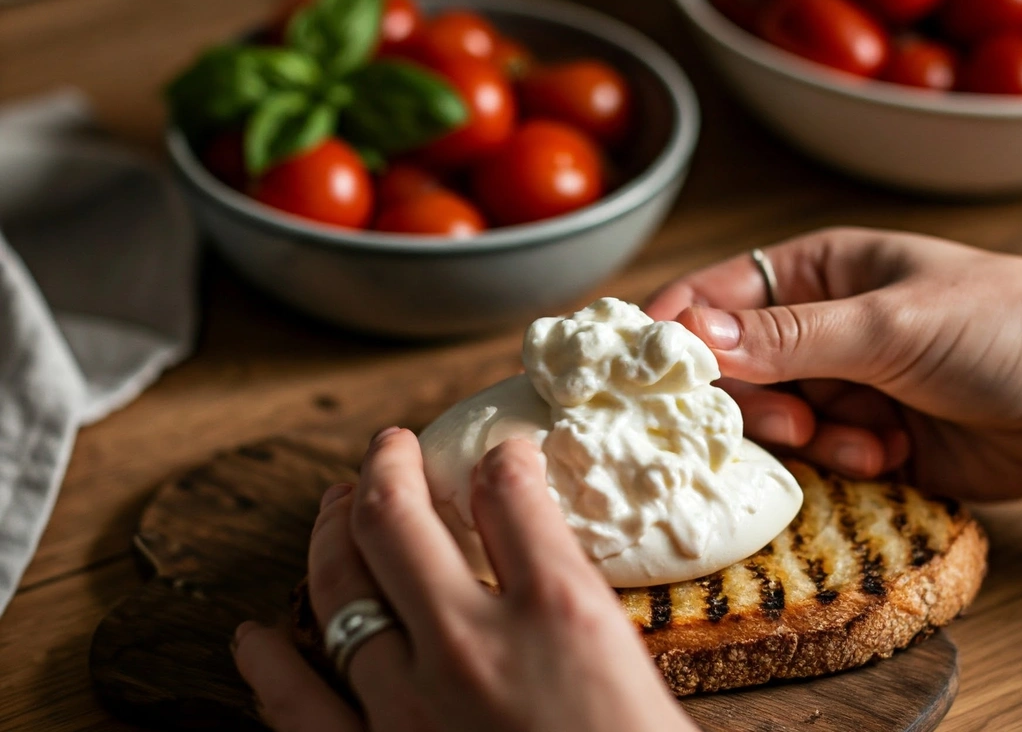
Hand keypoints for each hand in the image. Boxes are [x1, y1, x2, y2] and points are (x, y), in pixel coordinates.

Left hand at [233, 428, 697, 731]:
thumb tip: (554, 571)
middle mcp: (470, 642)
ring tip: (336, 504)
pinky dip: (267, 663)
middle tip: (389, 448)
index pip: (510, 489)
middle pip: (398, 518)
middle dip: (386, 466)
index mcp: (558, 611)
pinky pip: (296, 705)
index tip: (498, 453)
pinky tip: (253, 635)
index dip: (499, 456)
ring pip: (339, 587)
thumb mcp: (636, 672)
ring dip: (330, 533)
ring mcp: (409, 705)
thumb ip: (585, 613)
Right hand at [646, 227, 1021, 500]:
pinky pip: (816, 461)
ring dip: (810, 439)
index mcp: (819, 271)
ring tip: (865, 438)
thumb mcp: (888, 323)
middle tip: (797, 420)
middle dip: (755, 402)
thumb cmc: (1004, 324)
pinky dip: (844, 463)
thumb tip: (690, 336)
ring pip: (772, 423)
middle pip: (734, 371)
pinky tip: (890, 454)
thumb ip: (788, 337)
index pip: (715, 295)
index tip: (643, 370)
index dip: (675, 330)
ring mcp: (842, 386)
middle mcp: (820, 329)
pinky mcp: (865, 440)